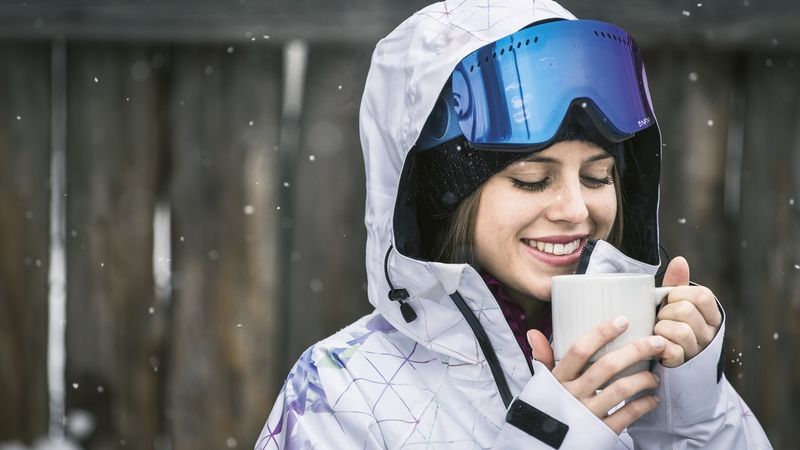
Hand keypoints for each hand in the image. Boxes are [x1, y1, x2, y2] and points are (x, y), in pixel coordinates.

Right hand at [528, 318, 663, 433]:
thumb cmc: (547, 407)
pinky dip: (644, 405)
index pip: (579, 350)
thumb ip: (542, 358)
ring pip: (622, 389)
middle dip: (636, 350)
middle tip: (656, 342)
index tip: (623, 320)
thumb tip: (534, 332)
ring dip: (644, 379)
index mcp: (558, 378)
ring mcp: (587, 413)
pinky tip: (652, 399)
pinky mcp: (600, 431)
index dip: (602, 333)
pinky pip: (628, 415)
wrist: (542, 445)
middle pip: (608, 366)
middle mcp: (573, 393)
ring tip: (654, 375)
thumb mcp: (541, 383)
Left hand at [656, 257, 722, 366]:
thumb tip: (680, 261)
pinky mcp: (683, 365)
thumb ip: (677, 284)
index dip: (679, 294)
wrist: (669, 361)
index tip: (671, 301)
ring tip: (658, 332)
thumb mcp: (675, 304)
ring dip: (661, 329)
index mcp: (711, 315)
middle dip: (666, 312)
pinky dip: (659, 346)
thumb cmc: (670, 326)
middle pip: (686, 310)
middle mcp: (709, 333)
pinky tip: (656, 345)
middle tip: (661, 319)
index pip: (701, 295)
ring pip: (680, 331)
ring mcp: (698, 350)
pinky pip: (672, 351)